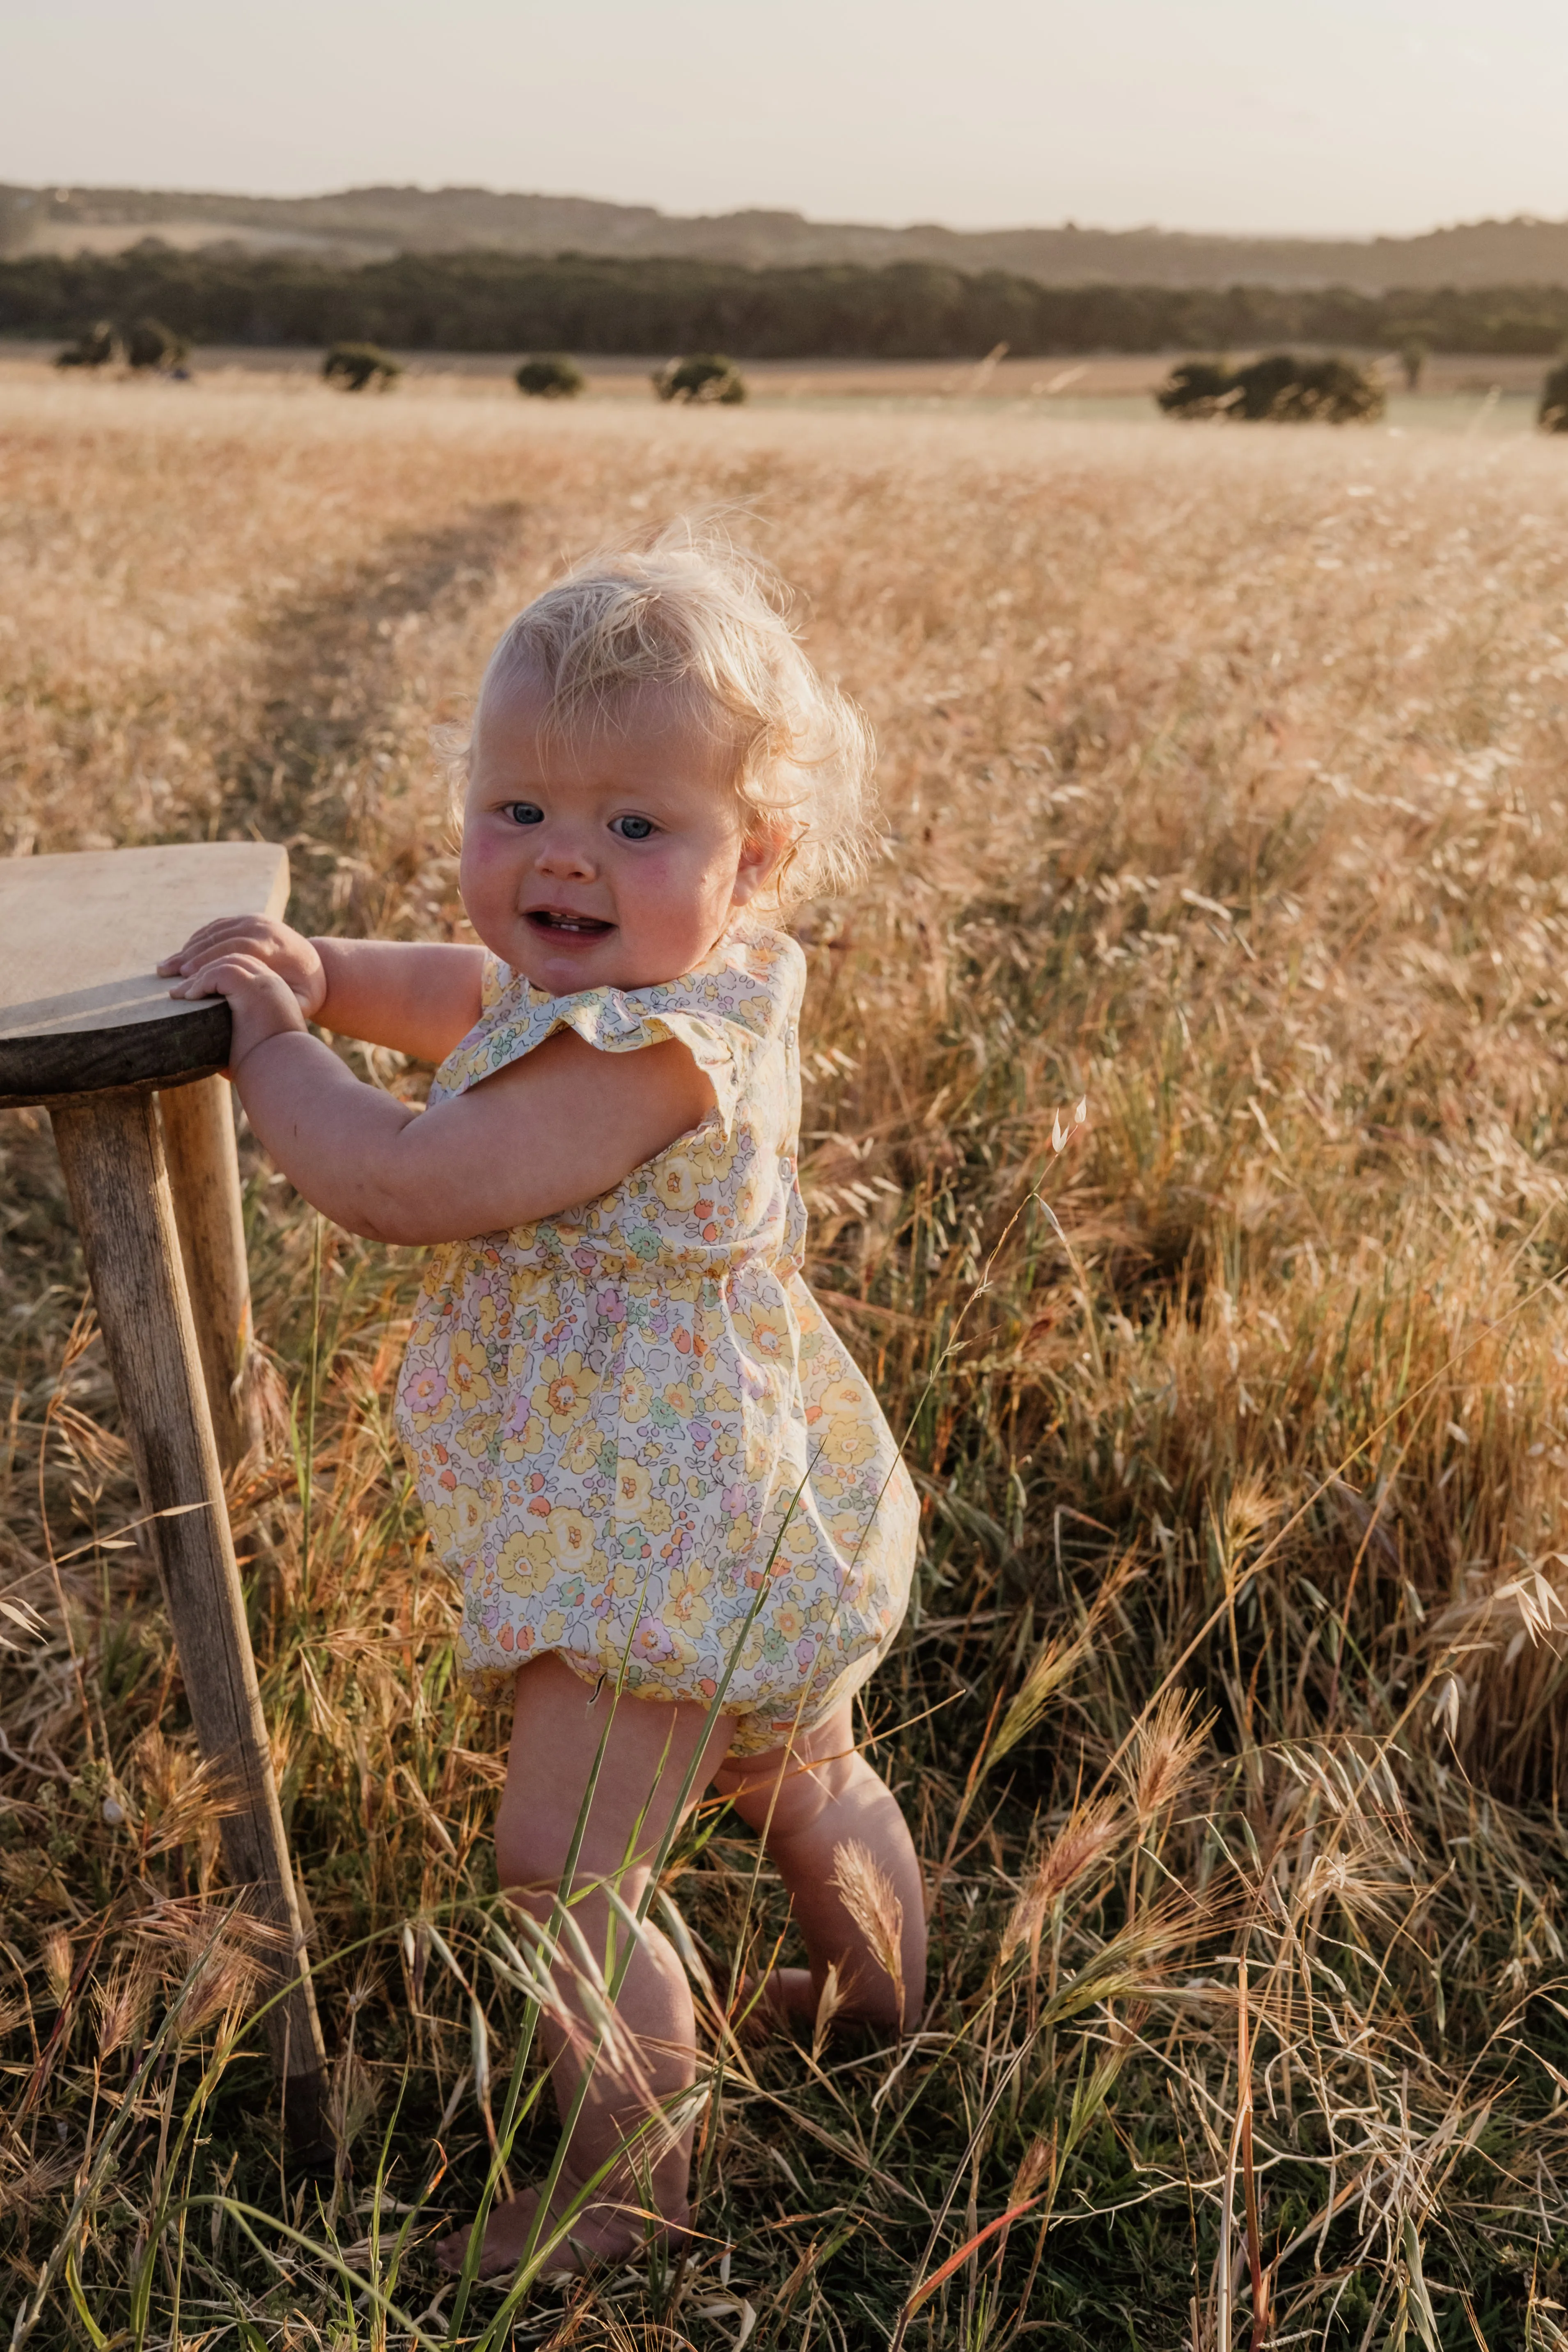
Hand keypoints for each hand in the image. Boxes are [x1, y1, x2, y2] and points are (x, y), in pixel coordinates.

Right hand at [158, 917, 326, 1020]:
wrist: (317, 964)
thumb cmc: (306, 990)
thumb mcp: (304, 1001)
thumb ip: (285, 1005)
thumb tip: (263, 1013)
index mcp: (275, 946)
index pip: (237, 950)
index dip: (210, 961)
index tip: (188, 977)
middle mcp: (263, 927)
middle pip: (220, 938)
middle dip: (191, 956)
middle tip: (167, 973)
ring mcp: (254, 920)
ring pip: (215, 931)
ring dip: (188, 948)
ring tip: (166, 967)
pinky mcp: (247, 919)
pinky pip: (217, 927)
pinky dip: (197, 940)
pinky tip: (181, 956)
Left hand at [166, 950, 307, 1073]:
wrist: (285, 1071)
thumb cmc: (267, 1067)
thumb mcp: (252, 1043)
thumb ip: (234, 1036)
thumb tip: (209, 1055)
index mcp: (275, 994)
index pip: (246, 969)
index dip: (219, 976)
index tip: (198, 991)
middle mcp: (272, 983)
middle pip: (235, 960)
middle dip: (206, 970)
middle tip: (182, 989)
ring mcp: (264, 983)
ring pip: (225, 962)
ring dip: (200, 976)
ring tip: (179, 994)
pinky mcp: (252, 988)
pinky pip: (220, 972)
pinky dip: (202, 982)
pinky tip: (189, 997)